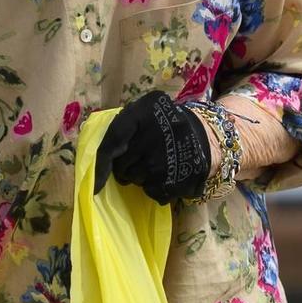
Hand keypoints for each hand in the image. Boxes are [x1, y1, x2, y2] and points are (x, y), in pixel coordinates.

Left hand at [92, 91, 210, 203]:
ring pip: (135, 180)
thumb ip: (122, 126)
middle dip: (125, 166)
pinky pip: (151, 191)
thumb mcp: (144, 111)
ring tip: (156, 162)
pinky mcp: (176, 179)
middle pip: (121, 165)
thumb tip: (100, 159)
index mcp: (144, 111)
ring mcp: (166, 159)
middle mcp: (155, 134)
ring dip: (140, 176)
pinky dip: (155, 186)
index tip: (95, 184)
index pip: (113, 141)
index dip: (101, 164)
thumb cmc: (165, 124)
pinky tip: (167, 172)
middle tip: (140, 158)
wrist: (206, 135)